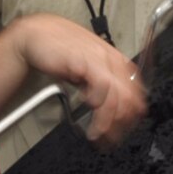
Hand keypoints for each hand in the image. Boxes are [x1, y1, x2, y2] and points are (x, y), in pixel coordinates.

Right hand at [8, 14, 147, 147]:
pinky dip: (98, 102)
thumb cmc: (60, 50)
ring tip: (97, 132)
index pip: (135, 92)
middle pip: (129, 97)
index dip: (131, 115)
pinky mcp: (86, 59)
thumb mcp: (86, 70)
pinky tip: (89, 107)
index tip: (123, 130)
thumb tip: (110, 109)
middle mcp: (111, 58)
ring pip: (116, 95)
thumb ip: (99, 85)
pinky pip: (101, 85)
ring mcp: (100, 58)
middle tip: (110, 138)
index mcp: (115, 60)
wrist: (36, 35)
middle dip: (121, 123)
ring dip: (107, 120)